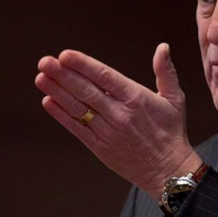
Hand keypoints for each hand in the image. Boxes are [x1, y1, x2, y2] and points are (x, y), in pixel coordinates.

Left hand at [35, 43, 202, 199]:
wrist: (167, 169)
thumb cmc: (171, 132)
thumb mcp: (175, 99)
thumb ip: (166, 72)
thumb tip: (163, 47)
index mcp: (136, 98)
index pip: (105, 76)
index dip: (83, 65)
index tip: (66, 55)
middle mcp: (120, 114)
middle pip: (86, 90)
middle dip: (63, 75)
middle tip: (45, 61)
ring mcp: (108, 131)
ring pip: (78, 108)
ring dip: (57, 92)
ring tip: (41, 77)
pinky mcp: (100, 147)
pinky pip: (77, 128)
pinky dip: (61, 115)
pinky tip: (48, 101)